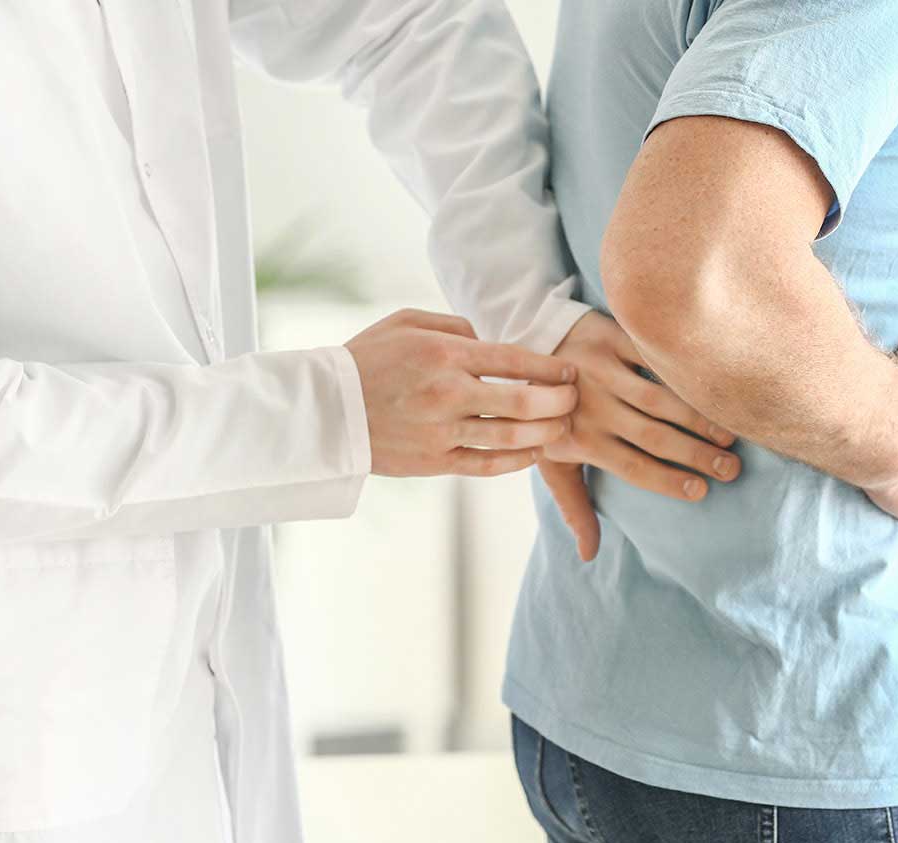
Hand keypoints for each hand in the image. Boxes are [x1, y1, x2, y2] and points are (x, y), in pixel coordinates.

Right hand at [345, 309, 576, 476]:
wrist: (323, 411)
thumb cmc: (368, 358)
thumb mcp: (407, 322)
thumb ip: (456, 326)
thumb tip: (492, 338)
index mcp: (444, 355)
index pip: (514, 360)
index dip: (550, 367)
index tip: (569, 371)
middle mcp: (448, 394)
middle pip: (523, 402)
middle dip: (559, 401)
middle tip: (574, 399)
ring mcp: (442, 432)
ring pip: (511, 437)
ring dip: (546, 433)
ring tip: (562, 427)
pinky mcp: (434, 462)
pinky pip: (488, 464)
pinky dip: (518, 459)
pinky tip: (534, 451)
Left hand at [538, 312, 740, 560]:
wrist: (527, 345)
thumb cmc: (549, 414)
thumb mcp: (552, 462)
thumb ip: (574, 506)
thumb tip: (588, 556)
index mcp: (581, 440)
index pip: (632, 467)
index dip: (668, 481)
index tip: (701, 492)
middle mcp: (592, 407)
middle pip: (653, 436)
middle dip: (695, 455)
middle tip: (731, 469)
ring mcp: (603, 371)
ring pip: (657, 399)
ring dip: (697, 417)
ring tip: (729, 435)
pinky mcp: (611, 338)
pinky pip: (652, 357)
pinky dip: (681, 373)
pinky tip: (711, 388)